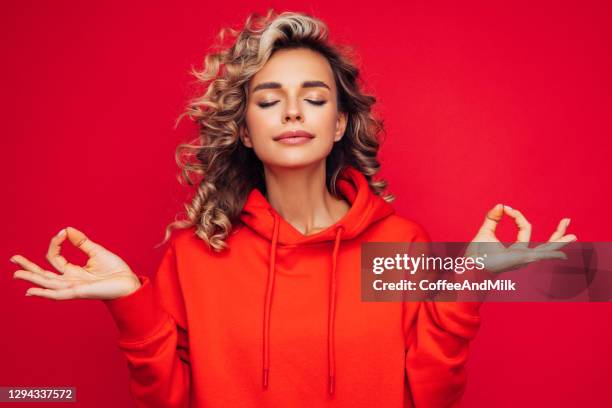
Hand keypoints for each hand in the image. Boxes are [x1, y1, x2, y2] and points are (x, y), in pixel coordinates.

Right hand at [11, 227, 140, 299]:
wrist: (128, 282)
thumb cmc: (115, 270)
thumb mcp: (97, 252)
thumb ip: (81, 242)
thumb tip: (67, 229)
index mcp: (74, 271)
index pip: (55, 258)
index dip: (55, 244)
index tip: (62, 233)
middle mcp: (70, 280)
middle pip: (44, 273)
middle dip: (28, 267)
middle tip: (13, 258)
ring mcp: (72, 287)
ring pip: (47, 283)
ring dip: (31, 278)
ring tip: (16, 274)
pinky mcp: (78, 293)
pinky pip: (57, 294)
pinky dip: (44, 292)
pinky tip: (31, 291)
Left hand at [464, 204, 576, 273]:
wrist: (471, 266)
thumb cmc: (476, 254)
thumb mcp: (486, 231)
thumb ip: (493, 218)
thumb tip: (501, 205)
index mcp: (516, 249)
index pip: (524, 227)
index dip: (517, 215)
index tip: (505, 208)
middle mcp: (523, 255)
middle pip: (545, 244)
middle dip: (557, 234)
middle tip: (567, 220)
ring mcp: (524, 258)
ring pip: (546, 248)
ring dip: (559, 241)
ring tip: (573, 235)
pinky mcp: (521, 259)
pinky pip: (539, 255)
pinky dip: (551, 254)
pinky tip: (562, 255)